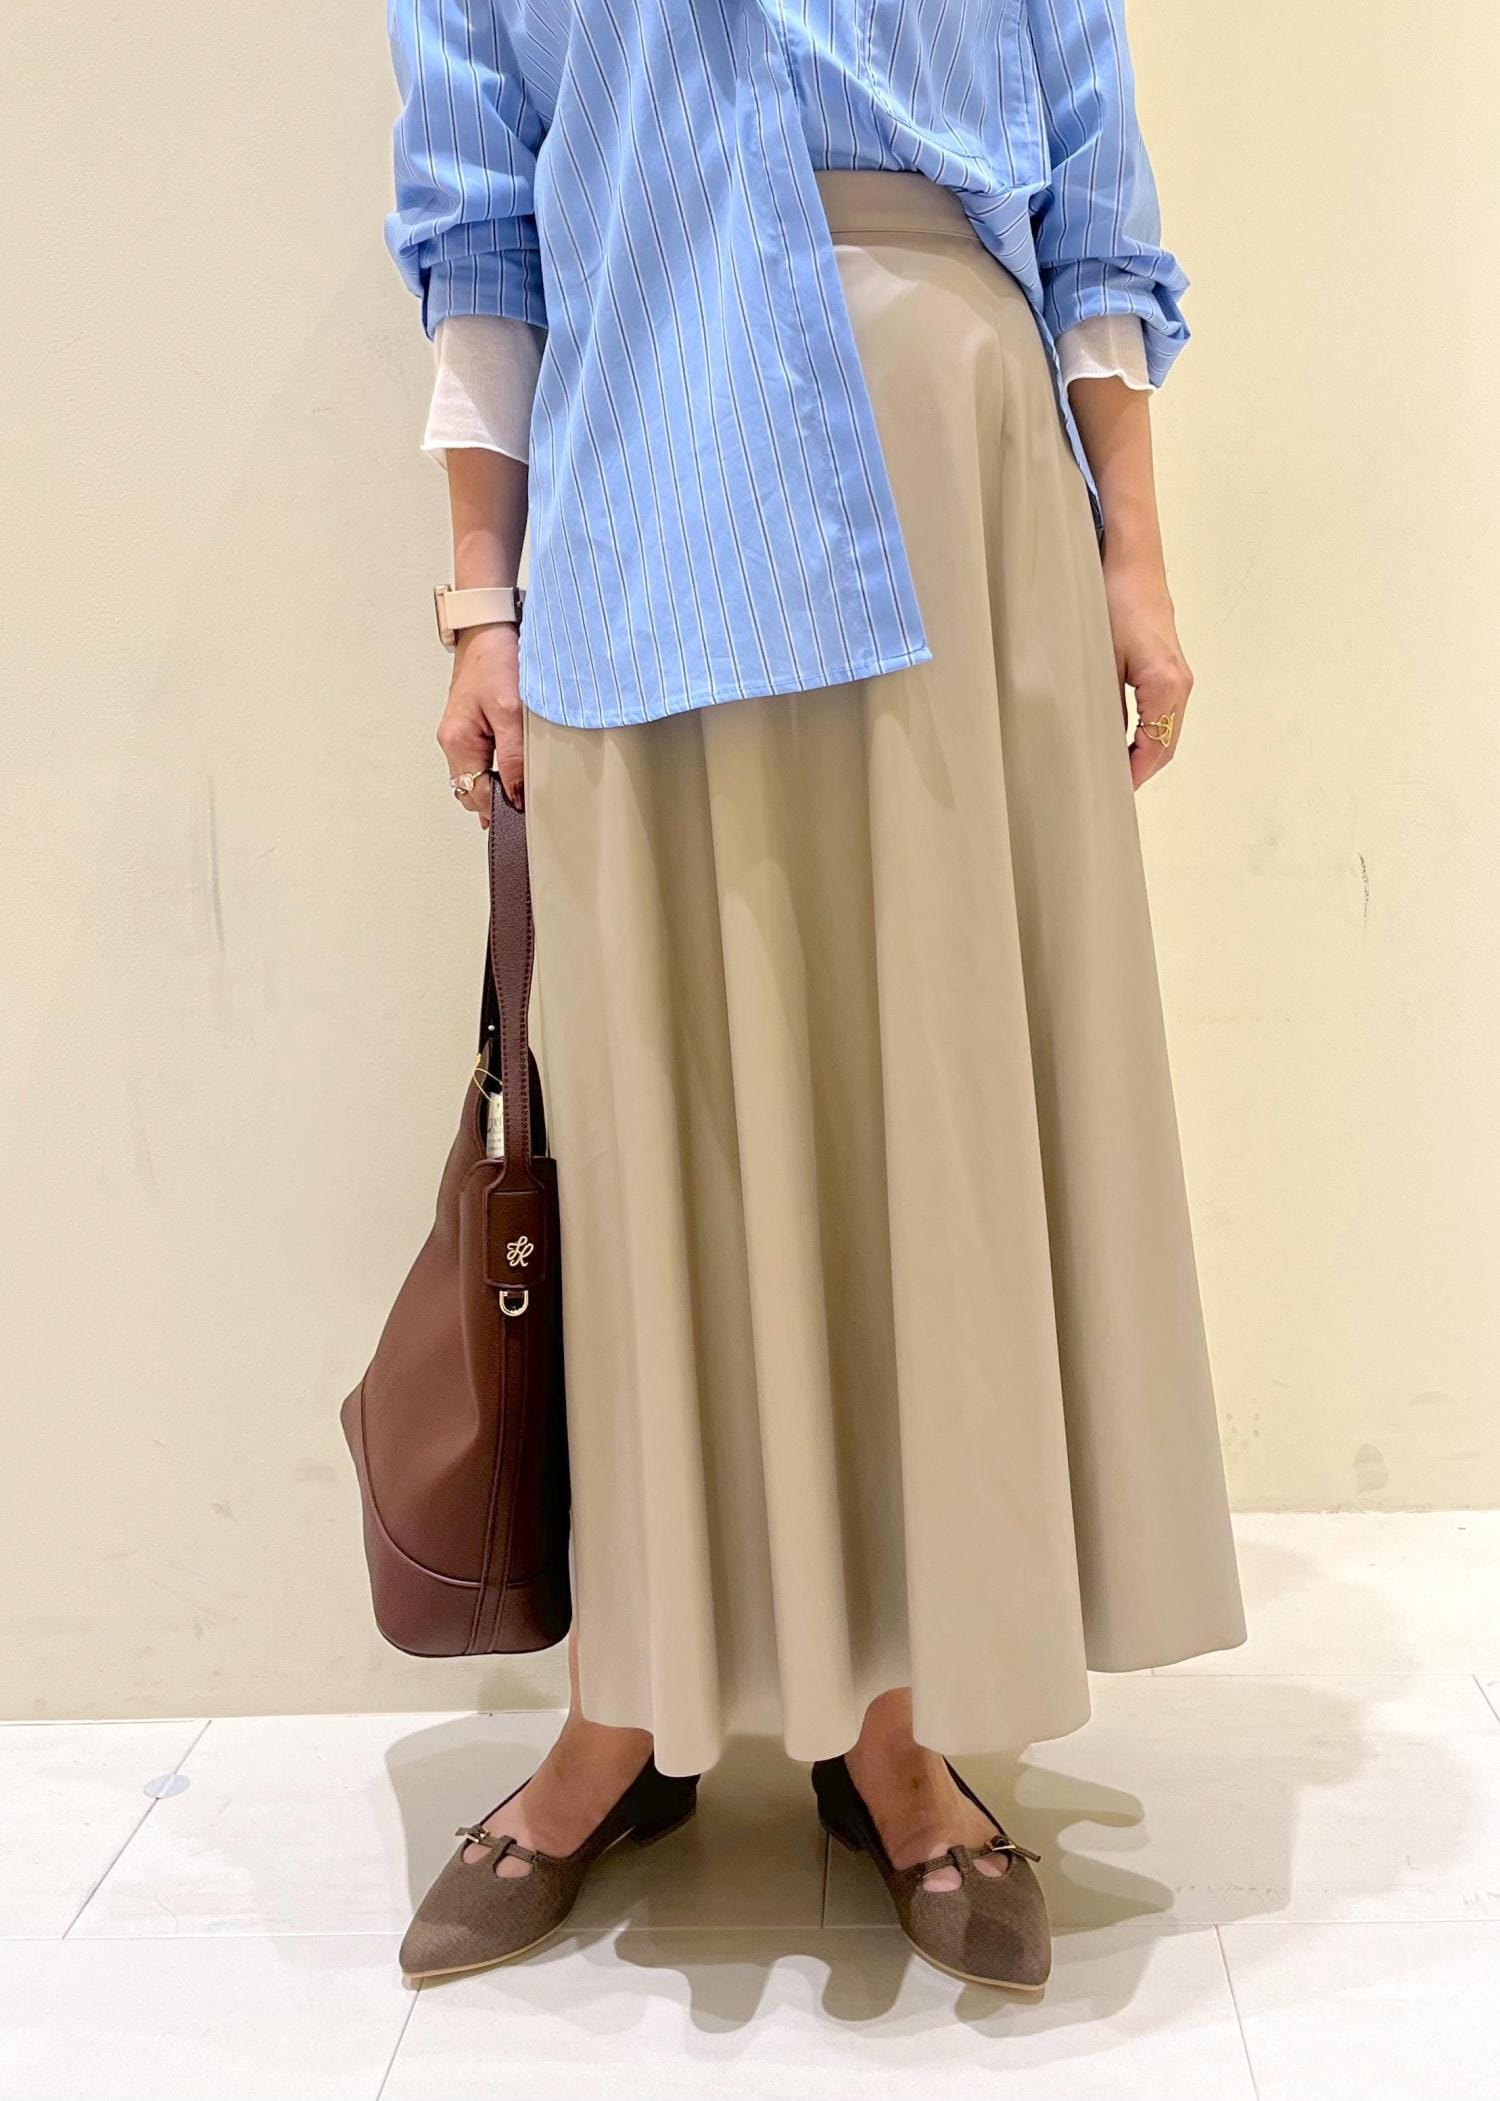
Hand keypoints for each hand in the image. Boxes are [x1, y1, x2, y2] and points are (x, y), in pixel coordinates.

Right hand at [436, 623, 523, 825]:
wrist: (489, 628)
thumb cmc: (494, 659)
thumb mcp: (510, 710)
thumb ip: (514, 756)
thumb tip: (517, 793)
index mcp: (458, 742)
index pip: (477, 794)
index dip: (502, 808)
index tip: (526, 814)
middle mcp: (454, 742)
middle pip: (473, 791)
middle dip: (497, 803)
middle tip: (528, 807)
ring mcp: (461, 736)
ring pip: (477, 779)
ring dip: (497, 788)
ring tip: (524, 791)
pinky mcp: (472, 727)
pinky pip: (482, 762)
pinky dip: (497, 772)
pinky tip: (514, 772)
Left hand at [1102, 553, 1193, 790]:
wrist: (1131, 563)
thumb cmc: (1113, 603)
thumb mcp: (1100, 659)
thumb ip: (1105, 705)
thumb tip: (1099, 745)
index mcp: (1165, 686)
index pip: (1154, 750)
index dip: (1133, 777)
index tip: (1110, 794)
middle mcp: (1180, 685)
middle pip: (1165, 747)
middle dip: (1140, 772)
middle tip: (1108, 792)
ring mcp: (1180, 677)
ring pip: (1167, 733)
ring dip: (1145, 755)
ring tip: (1114, 773)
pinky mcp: (1172, 669)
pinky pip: (1165, 715)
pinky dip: (1148, 735)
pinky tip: (1124, 742)